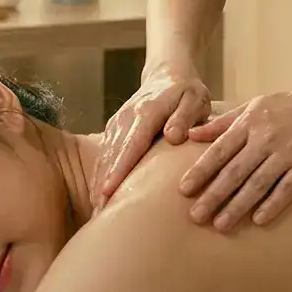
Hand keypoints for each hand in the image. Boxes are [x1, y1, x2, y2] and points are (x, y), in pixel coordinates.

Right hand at [92, 63, 210, 210]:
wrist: (167, 75)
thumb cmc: (186, 92)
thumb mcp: (195, 99)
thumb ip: (185, 117)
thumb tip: (173, 136)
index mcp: (147, 111)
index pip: (131, 144)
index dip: (119, 169)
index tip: (108, 192)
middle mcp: (126, 118)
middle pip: (113, 156)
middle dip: (104, 185)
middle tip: (98, 216)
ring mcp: (117, 123)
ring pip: (105, 158)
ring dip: (99, 184)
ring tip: (96, 215)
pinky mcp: (114, 129)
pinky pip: (104, 155)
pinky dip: (100, 176)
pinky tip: (99, 199)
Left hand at [181, 83, 291, 230]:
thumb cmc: (288, 105)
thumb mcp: (253, 106)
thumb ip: (223, 123)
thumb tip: (191, 135)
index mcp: (250, 123)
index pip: (220, 150)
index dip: (201, 171)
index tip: (184, 190)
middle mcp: (266, 138)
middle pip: (235, 171)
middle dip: (214, 195)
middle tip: (195, 216)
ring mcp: (288, 153)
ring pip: (258, 184)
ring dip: (238, 206)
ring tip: (220, 224)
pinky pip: (287, 189)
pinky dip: (273, 204)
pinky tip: (258, 221)